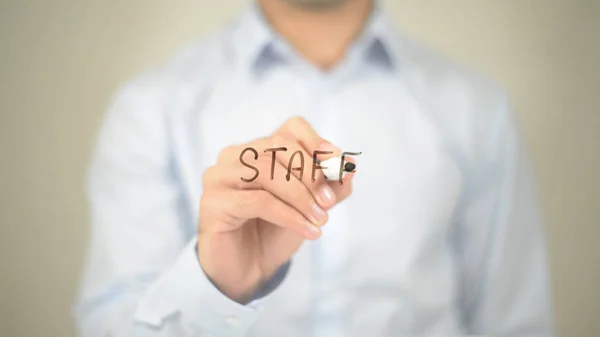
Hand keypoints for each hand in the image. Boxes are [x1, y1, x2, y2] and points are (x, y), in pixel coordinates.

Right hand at [197, 117, 354, 302]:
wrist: (249, 269)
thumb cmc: (275, 232)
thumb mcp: (311, 207)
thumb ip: (331, 187)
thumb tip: (350, 166)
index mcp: (258, 149)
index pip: (289, 129)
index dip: (315, 142)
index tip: (336, 164)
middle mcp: (234, 156)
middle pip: (278, 146)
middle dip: (310, 173)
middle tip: (329, 202)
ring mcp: (219, 177)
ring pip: (266, 171)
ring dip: (300, 196)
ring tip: (320, 220)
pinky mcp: (212, 203)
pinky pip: (257, 201)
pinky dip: (289, 215)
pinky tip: (308, 231)